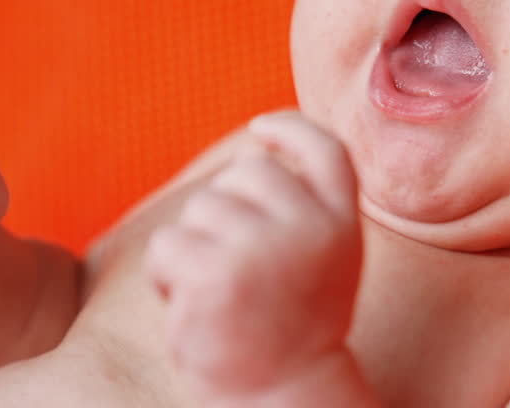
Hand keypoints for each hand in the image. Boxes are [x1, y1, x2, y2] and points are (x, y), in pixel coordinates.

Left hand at [145, 110, 362, 398]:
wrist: (282, 393)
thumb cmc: (294, 324)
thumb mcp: (326, 259)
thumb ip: (308, 206)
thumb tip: (257, 145)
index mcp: (341, 223)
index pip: (324, 150)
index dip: (289, 129)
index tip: (260, 130)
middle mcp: (308, 228)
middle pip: (248, 168)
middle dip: (228, 204)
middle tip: (238, 264)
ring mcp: (261, 250)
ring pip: (200, 207)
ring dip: (195, 245)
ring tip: (220, 292)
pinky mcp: (213, 277)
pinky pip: (168, 246)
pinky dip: (167, 276)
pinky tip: (195, 307)